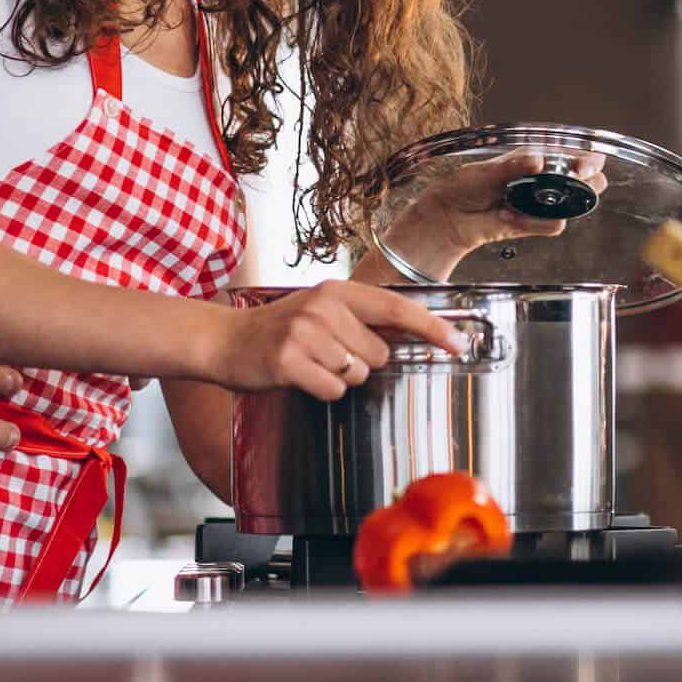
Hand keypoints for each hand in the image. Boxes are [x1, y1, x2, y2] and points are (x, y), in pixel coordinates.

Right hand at [213, 280, 469, 400]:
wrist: (224, 340)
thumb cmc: (277, 329)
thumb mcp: (320, 311)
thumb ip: (360, 318)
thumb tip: (411, 334)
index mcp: (336, 291)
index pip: (397, 307)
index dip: (432, 327)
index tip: (457, 343)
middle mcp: (324, 307)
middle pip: (379, 353)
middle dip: (362, 363)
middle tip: (329, 356)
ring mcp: (305, 333)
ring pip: (357, 374)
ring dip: (339, 378)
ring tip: (310, 364)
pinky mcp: (289, 361)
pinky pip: (333, 390)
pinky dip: (321, 390)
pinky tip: (299, 377)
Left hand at [380, 149, 609, 276]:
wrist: (446, 218)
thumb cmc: (463, 186)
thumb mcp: (486, 171)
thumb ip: (513, 166)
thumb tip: (539, 161)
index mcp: (530, 159)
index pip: (568, 154)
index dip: (584, 157)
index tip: (589, 161)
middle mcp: (539, 181)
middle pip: (580, 179)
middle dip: (586, 179)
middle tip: (581, 178)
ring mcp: (537, 204)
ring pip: (570, 205)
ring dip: (561, 202)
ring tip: (539, 199)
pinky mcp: (530, 226)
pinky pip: (549, 226)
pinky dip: (535, 223)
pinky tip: (515, 217)